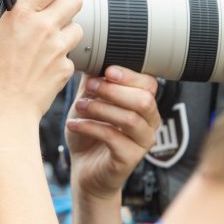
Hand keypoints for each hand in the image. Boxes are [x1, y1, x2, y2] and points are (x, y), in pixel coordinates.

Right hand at [0, 0, 82, 124]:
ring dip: (66, 29)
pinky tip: (45, 64)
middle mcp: (45, 27)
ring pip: (77, 27)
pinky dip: (62, 57)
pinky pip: (71, 56)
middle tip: (55, 8)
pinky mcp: (65, 69)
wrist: (3, 114)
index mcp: (22, 13)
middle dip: (67, 0)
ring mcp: (58, 48)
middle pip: (74, 0)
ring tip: (49, 39)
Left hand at [66, 65, 160, 200]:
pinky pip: (114, 139)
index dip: (129, 75)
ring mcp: (142, 143)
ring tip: (79, 106)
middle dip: (114, 90)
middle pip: (144, 100)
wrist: (84, 170)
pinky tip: (74, 124)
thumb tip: (90, 53)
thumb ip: (93, 81)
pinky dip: (91, 128)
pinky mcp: (129, 159)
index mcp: (144, 105)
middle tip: (89, 88)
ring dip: (101, 108)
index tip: (107, 70)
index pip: (149, 83)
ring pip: (130, 119)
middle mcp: (149, 122)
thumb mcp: (89, 102)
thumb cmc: (89, 134)